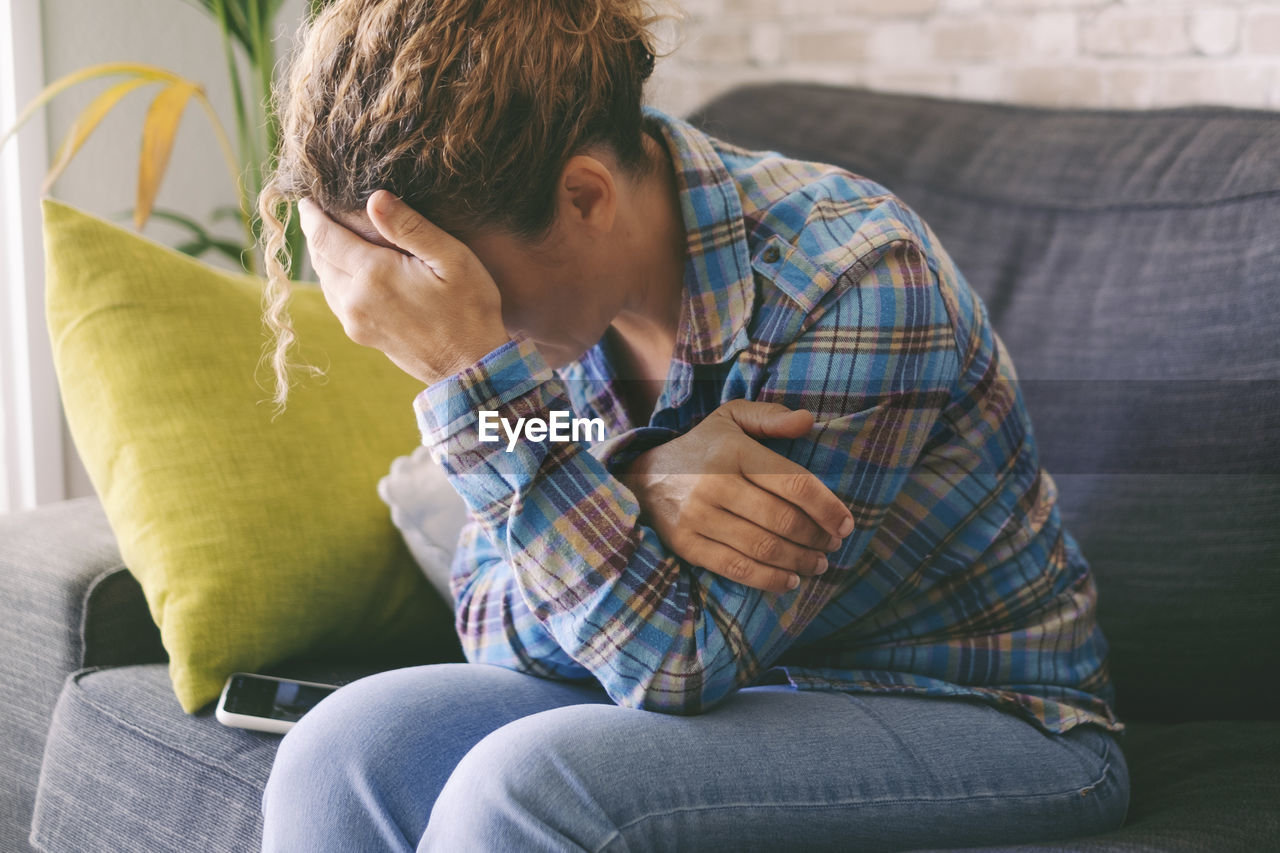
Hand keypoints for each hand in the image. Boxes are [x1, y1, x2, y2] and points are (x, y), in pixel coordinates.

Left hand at [297, 190, 509, 385]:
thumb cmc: (469, 309)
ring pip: (324, 279)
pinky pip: (335, 299)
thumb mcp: (452, 259)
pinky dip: (334, 279)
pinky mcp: (361, 335)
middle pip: (320, 258)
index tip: (307, 199)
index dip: (311, 215)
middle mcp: (355, 299)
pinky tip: (348, 270)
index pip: (325, 237)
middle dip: (316, 233)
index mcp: (374, 275)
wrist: (471, 366)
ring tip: (332, 237)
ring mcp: (355, 321)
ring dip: (324, 256)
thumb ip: (411, 227)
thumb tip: (375, 198)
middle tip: (317, 212)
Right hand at [618, 400, 854, 593]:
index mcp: (732, 451)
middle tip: (833, 545)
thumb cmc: (701, 447)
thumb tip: (808, 422)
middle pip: (782, 520)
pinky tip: (790, 579)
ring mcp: (698, 517)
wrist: (642, 476)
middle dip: (816, 537)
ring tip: (818, 563)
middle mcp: (715, 484)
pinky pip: (736, 568)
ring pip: (762, 547)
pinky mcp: (687, 544)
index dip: (827, 507)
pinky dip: (769, 579)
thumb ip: (770, 418)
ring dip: (799, 560)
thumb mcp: (730, 419)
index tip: (846, 524)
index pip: (793, 482)